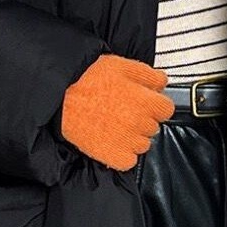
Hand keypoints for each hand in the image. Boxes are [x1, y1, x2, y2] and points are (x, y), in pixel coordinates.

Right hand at [60, 53, 175, 170]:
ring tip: (115, 125)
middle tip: (123, 110)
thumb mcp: (121, 65)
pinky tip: (111, 140)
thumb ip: (148, 75)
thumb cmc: (87, 79)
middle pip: (154, 127)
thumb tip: (162, 82)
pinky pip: (129, 160)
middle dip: (143, 119)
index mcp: (146, 101)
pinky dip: (122, 153)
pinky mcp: (114, 157)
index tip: (146, 103)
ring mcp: (127, 142)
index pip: (167, 109)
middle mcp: (139, 123)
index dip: (156, 104)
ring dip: (134, 137)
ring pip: (143, 145)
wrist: (60, 98)